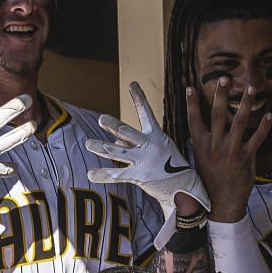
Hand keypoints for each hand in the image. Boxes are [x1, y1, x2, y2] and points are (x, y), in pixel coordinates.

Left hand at [87, 81, 209, 215]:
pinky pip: (116, 174)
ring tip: (89, 144)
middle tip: (102, 119)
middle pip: (127, 132)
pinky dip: (102, 175)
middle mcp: (148, 146)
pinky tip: (90, 174)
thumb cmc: (170, 165)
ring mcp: (143, 161)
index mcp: (156, 135)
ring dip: (101, 147)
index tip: (132, 84)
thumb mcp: (160, 147)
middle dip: (113, 125)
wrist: (183, 187)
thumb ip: (134, 142)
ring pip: (117, 152)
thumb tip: (115, 140)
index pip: (146, 113)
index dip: (139, 98)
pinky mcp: (138, 176)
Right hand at [184, 79, 271, 222]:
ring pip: (239, 122)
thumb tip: (197, 126)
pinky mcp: (246, 158)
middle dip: (221, 95)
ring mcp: (231, 151)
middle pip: (217, 115)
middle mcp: (214, 146)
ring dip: (246, 104)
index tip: (189, 87)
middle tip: (224, 78)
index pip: (193, 120)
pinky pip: (257, 138)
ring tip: (251, 88)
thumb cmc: (211, 180)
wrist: (222, 202)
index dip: (191, 103)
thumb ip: (201, 142)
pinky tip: (269, 114)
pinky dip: (263, 126)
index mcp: (201, 146)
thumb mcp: (200, 160)